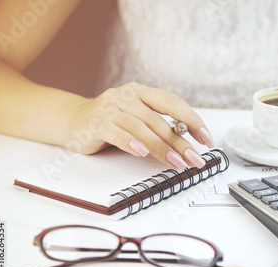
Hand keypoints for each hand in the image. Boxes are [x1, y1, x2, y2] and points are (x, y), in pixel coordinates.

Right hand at [67, 82, 214, 168]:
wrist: (71, 121)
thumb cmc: (111, 123)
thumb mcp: (137, 120)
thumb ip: (158, 127)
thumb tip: (188, 145)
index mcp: (141, 92)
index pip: (172, 103)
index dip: (192, 120)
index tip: (206, 139)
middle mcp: (126, 96)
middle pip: (159, 120)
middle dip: (180, 142)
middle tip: (195, 159)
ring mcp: (109, 108)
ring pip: (140, 128)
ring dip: (161, 147)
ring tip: (177, 163)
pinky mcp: (94, 122)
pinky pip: (114, 132)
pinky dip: (129, 142)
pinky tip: (141, 153)